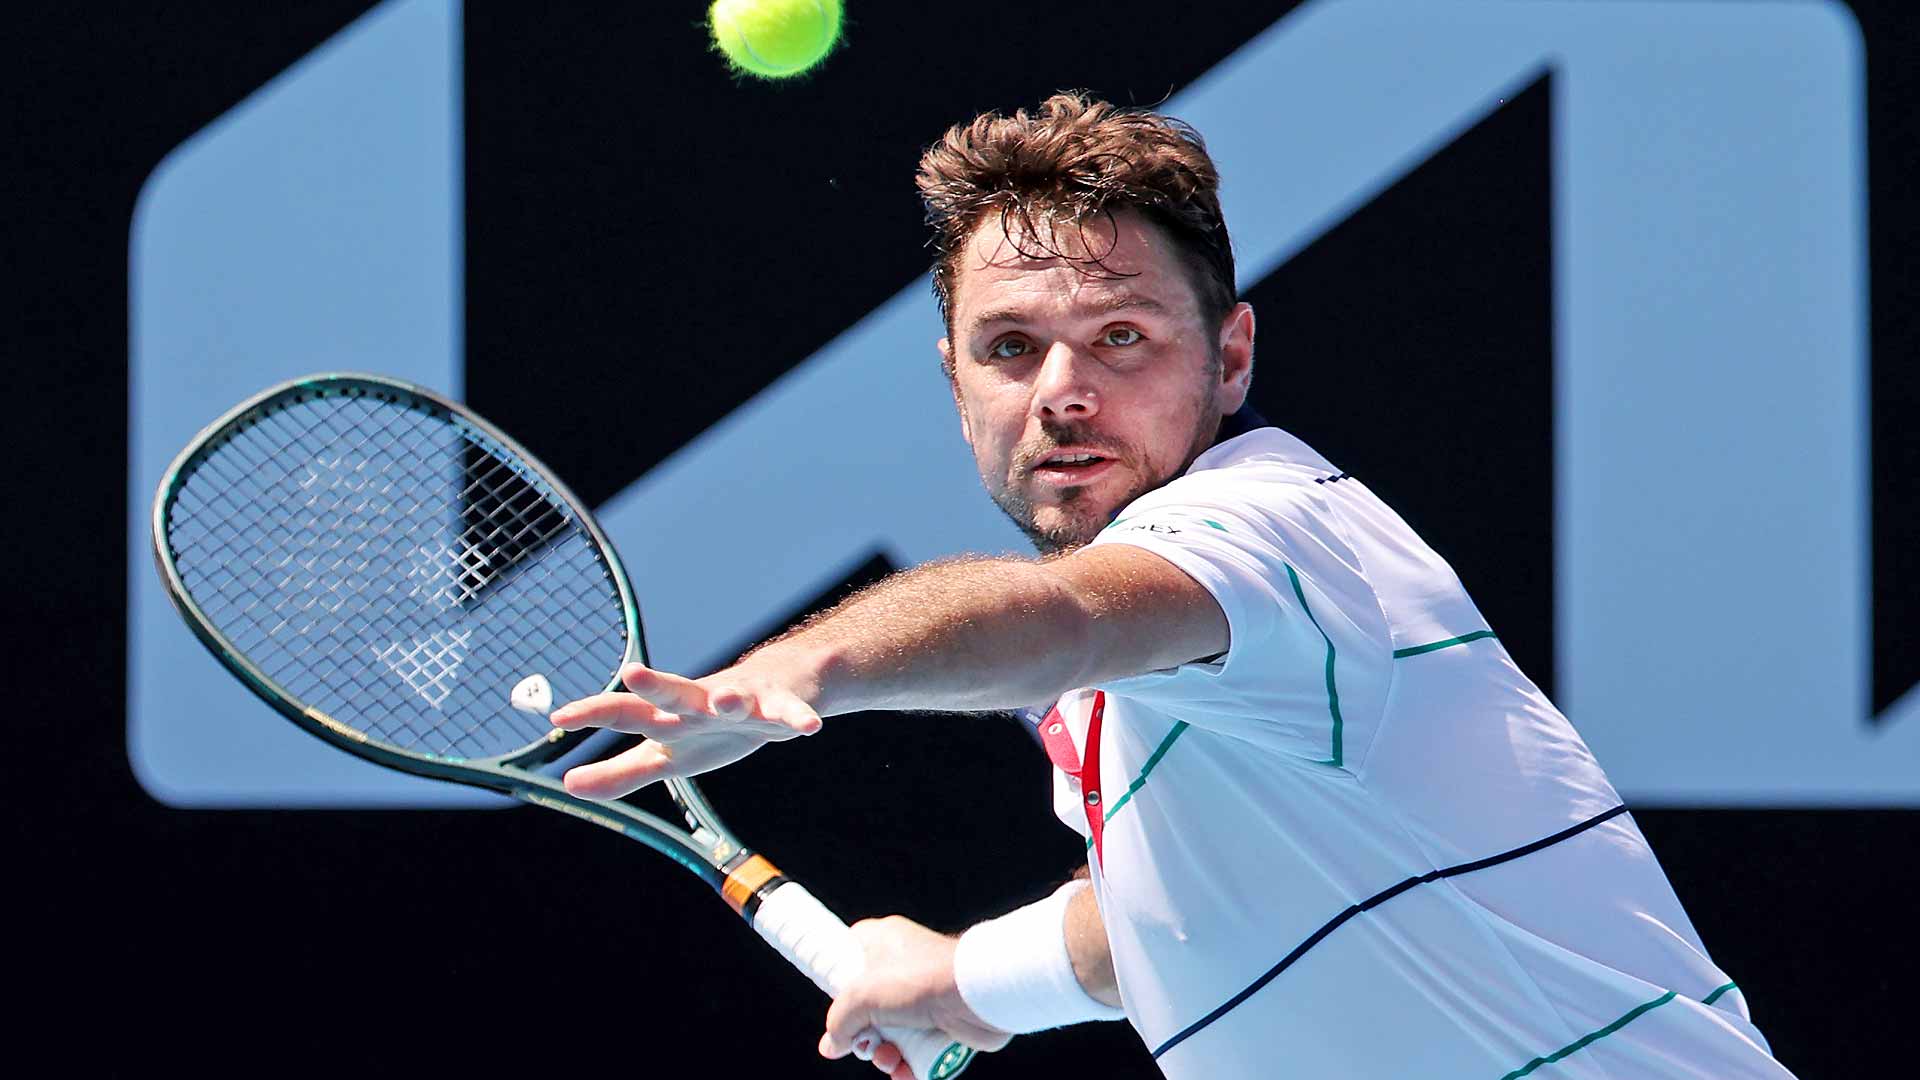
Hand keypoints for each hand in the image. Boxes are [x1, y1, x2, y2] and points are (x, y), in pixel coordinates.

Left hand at [551, 661, 821, 798]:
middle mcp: (701, 702)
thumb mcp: (667, 754)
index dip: (595, 712)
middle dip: (656, 683)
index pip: (627, 711)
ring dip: (729, 699)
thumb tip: (568, 785)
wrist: (778, 685)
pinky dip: (798, 718)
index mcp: (670, 716)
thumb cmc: (713, 725)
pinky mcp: (781, 705)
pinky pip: (790, 713)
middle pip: (675, 692)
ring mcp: (742, 701)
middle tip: (632, 672)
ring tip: (723, 701)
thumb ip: (621, 772)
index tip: (559, 717)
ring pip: (734, 698)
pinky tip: (810, 728)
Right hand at [821, 916, 1010, 1078]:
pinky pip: (916, 1046)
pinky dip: (909, 1063)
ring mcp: (923, 993)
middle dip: (863, 1035)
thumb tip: (831, 1045)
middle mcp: (902, 965)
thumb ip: (839, 1022)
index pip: (848, 953)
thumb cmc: (921, 979)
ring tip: (891, 1060)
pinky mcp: (942, 1019)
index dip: (837, 979)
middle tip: (866, 1044)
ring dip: (886, 1054)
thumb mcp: (861, 997)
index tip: (834, 1003)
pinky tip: (907, 1072)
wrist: (978, 996)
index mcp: (881, 942)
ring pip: (891, 1031)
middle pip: (867, 1006)